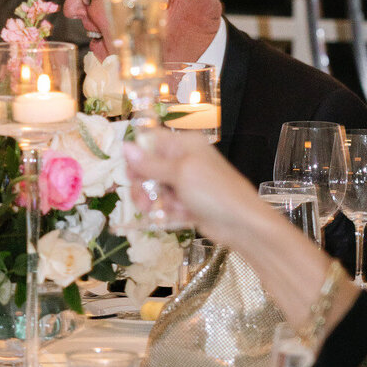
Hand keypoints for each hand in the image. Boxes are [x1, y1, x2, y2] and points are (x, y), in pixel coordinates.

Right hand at [124, 133, 258, 241]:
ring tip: (155, 211)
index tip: (130, 175)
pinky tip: (177, 215)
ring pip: (155, 188)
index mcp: (184, 145)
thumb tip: (125, 146)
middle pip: (148, 167)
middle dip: (142, 184)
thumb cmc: (215, 192)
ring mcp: (185, 182)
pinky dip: (166, 210)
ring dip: (152, 201)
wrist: (242, 224)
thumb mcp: (180, 173)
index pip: (150, 142)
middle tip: (142, 200)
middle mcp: (184, 160)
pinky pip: (166, 203)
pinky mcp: (187, 202)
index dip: (136, 157)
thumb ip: (150, 163)